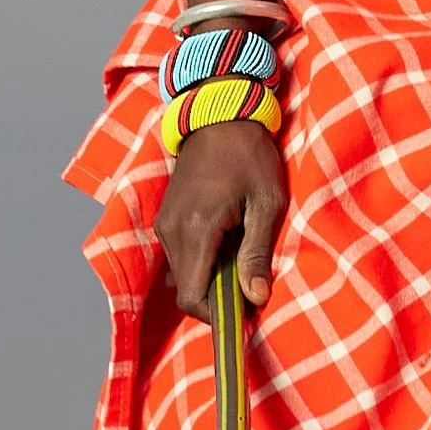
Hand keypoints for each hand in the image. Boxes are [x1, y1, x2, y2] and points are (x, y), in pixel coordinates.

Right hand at [157, 119, 286, 318]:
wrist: (218, 114)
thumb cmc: (249, 154)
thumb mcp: (266, 202)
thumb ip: (258, 252)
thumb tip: (256, 298)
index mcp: (195, 230)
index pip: (191, 298)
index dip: (217, 315)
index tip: (246, 312)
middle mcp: (170, 231)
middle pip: (187, 290)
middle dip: (219, 296)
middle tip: (253, 280)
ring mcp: (164, 224)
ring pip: (184, 274)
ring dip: (213, 276)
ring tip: (244, 251)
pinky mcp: (165, 218)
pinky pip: (182, 255)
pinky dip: (204, 259)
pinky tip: (229, 238)